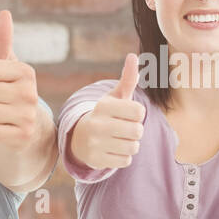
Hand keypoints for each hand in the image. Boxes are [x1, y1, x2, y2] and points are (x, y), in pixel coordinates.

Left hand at [0, 10, 43, 152]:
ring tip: (3, 115)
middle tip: (0, 102)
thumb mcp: (10, 67)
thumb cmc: (13, 92)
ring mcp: (28, 115)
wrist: (30, 129)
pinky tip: (6, 129)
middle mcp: (31, 92)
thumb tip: (4, 13)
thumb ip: (4, 42)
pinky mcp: (22, 137)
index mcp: (26, 72)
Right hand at [70, 53, 145, 169]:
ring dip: (131, 145)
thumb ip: (127, 79)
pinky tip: (113, 150)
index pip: (139, 112)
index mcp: (103, 106)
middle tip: (124, 129)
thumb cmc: (105, 115)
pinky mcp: (96, 160)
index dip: (138, 114)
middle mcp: (97, 124)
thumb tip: (133, 56)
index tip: (128, 115)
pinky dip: (123, 157)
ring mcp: (95, 143)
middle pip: (138, 131)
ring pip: (133, 147)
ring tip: (119, 140)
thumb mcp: (114, 98)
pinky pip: (126, 161)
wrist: (79, 139)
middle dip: (136, 131)